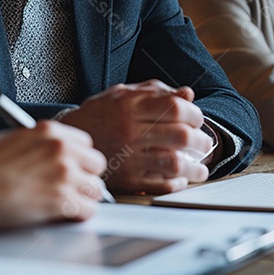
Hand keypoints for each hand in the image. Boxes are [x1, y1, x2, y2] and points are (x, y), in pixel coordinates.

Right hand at [0, 120, 105, 229]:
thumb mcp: (15, 140)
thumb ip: (41, 145)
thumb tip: (57, 159)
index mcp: (49, 130)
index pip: (85, 144)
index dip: (78, 160)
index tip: (72, 170)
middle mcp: (60, 148)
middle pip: (96, 165)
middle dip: (84, 178)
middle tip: (70, 189)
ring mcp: (63, 173)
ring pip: (96, 190)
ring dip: (82, 199)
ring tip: (63, 205)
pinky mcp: (61, 200)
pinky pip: (88, 211)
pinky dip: (77, 216)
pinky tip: (60, 215)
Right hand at [59, 80, 213, 194]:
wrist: (69, 142)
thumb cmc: (99, 114)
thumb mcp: (122, 94)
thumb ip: (155, 91)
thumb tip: (188, 94)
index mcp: (129, 105)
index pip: (175, 107)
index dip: (194, 114)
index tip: (197, 119)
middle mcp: (130, 130)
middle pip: (180, 135)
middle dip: (201, 140)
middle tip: (204, 143)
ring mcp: (128, 156)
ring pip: (175, 163)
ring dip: (196, 167)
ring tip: (200, 167)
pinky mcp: (127, 179)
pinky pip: (162, 184)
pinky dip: (178, 182)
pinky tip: (181, 178)